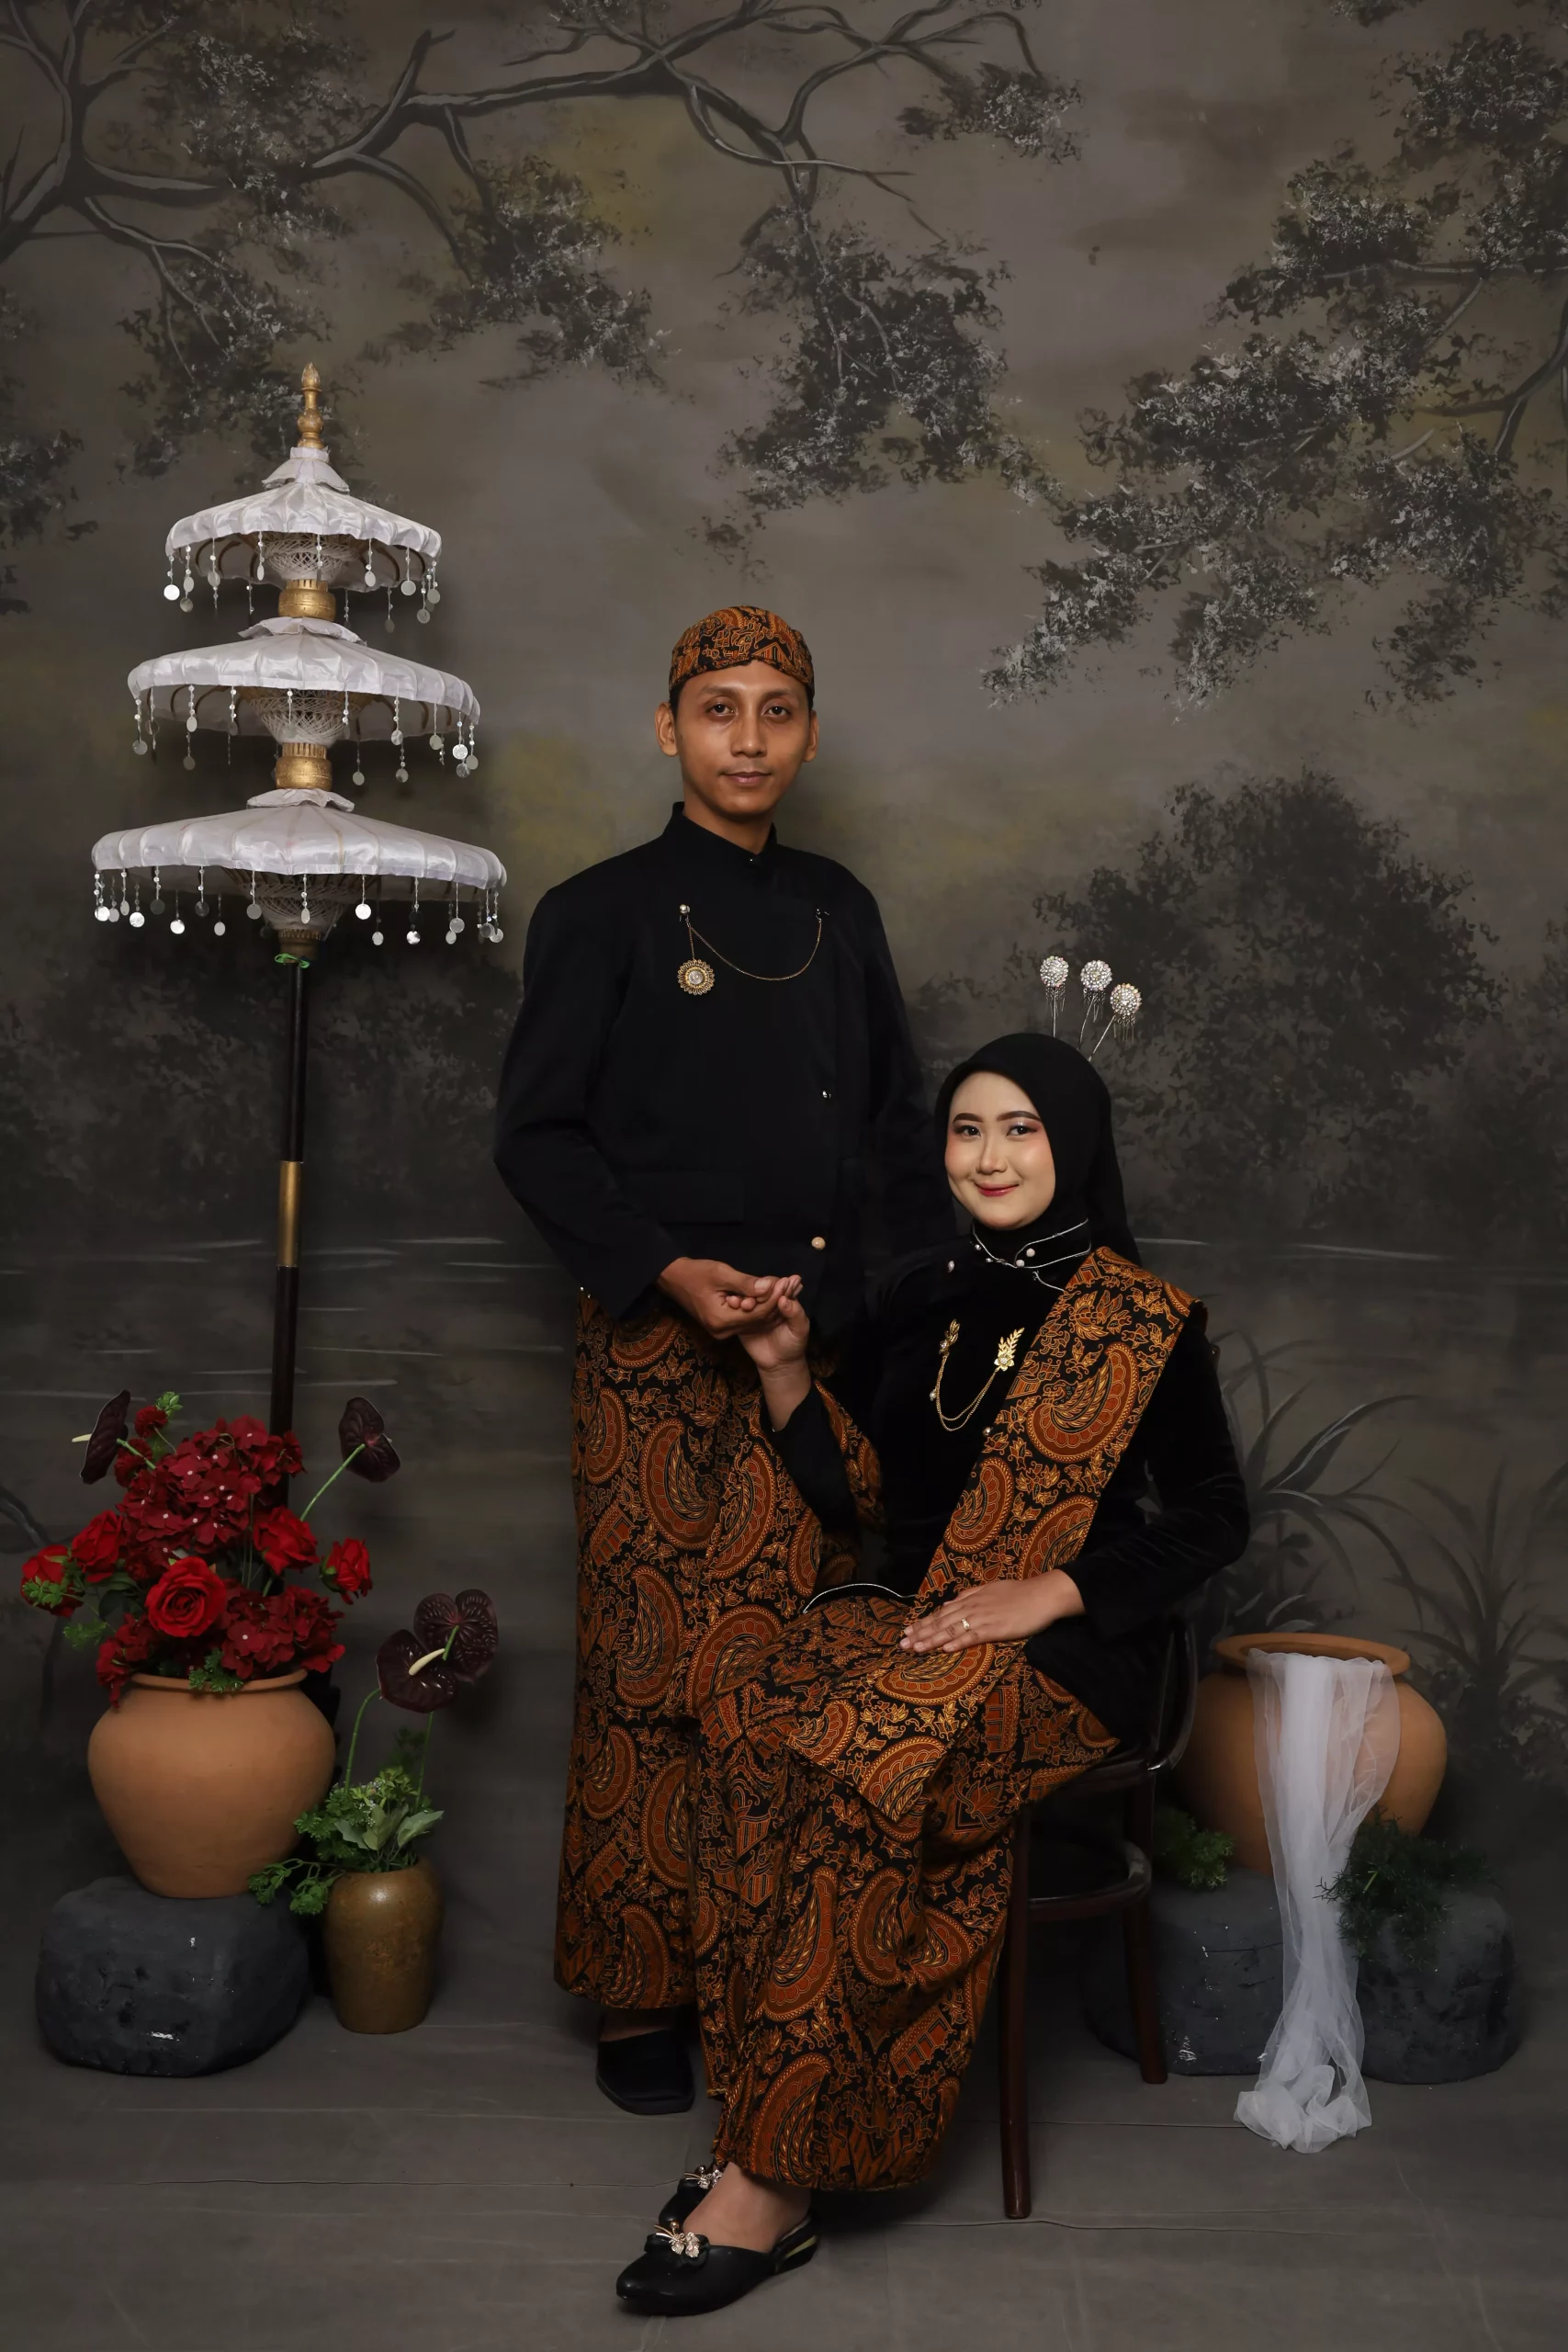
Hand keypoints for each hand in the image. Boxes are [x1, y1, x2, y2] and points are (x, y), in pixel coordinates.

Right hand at [658, 1257, 798, 1339]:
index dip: (773, 1299)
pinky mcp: (721, 1326)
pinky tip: (769, 1296)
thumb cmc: (696, 1273)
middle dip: (774, 1303)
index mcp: (721, 1320)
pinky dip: (757, 1309)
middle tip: (790, 1286)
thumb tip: (770, 1286)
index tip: (786, 1284)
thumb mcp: (721, 1274)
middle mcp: (722, 1331)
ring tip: (784, 1289)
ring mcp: (721, 1331)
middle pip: (757, 1320)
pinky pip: (745, 1320)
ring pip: (752, 1321)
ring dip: (768, 1306)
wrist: (674, 1279)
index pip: (756, 1314)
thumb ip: (746, 1283)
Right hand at [734, 1288, 809, 1372]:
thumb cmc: (793, 1343)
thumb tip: (784, 1299)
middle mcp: (767, 1302)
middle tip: (756, 1291)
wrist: (779, 1363)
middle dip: (758, 1289)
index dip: (776, 1285)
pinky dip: (734, 1305)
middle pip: (761, 1291)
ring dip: (744, 1295)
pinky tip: (731, 1302)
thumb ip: (795, 1313)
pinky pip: (737, 1311)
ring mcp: (754, 1310)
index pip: (779, 1288)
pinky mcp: (742, 1320)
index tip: (773, 1283)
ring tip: (742, 1299)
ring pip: (748, 1298)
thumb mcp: (800, 1328)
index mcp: (783, 1300)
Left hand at [899, 1570, 1084, 1653]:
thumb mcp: (990, 1589)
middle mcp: (972, 1608)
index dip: (924, 1622)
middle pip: (941, 1621)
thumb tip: (950, 1603)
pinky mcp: (994, 1629)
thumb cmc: (1019, 1593)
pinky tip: (944, 1650)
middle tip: (902, 1644)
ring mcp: (982, 1618)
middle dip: (920, 1633)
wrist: (1042, 1594)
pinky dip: (957, 1643)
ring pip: (951, 1630)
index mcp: (971, 1599)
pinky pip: (972, 1637)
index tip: (908, 1630)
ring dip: (932, 1640)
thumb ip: (969, 1596)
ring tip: (915, 1648)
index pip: (942, 1612)